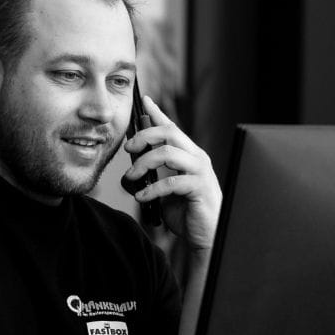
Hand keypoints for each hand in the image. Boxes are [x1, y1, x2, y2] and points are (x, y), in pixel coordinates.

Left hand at [122, 95, 221, 251]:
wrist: (206, 234)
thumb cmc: (187, 211)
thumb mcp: (167, 189)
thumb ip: (155, 175)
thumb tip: (132, 169)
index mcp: (189, 154)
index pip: (172, 127)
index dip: (157, 112)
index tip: (143, 100)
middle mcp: (197, 157)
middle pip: (169, 133)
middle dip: (144, 136)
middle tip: (128, 148)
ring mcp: (200, 171)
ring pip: (168, 153)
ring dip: (144, 163)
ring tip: (131, 177)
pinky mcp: (199, 187)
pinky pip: (172, 181)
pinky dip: (152, 188)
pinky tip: (141, 197)